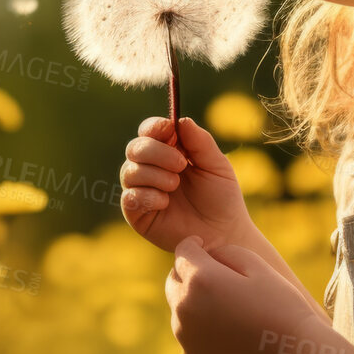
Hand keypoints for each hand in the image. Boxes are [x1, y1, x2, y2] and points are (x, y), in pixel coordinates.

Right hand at [119, 116, 252, 254]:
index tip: (168, 129)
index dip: (154, 127)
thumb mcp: (216, 164)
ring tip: (176, 185)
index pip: (148, 131)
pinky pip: (130, 197)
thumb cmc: (221, 198)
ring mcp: (141, 190)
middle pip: (135, 148)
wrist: (223, 234)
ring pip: (129, 171)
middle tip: (181, 164)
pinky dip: (147, 195)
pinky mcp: (137, 214)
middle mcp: (150, 168)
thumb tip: (180, 119)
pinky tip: (165, 203)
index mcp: (168, 152)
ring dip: (155, 175)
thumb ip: (200, 141)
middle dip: (156, 152)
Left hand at [164, 236, 322, 353]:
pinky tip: (226, 330)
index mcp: (200, 279)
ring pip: (179, 308)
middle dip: (188, 273)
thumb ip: (223, 251)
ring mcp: (185, 337)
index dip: (193, 245)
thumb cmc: (279, 305)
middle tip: (212, 275)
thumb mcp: (257, 264)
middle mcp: (184, 307)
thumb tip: (205, 255)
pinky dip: (200, 329)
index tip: (202, 246)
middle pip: (173, 280)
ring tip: (223, 306)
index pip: (182, 252)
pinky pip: (188, 335)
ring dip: (193, 302)